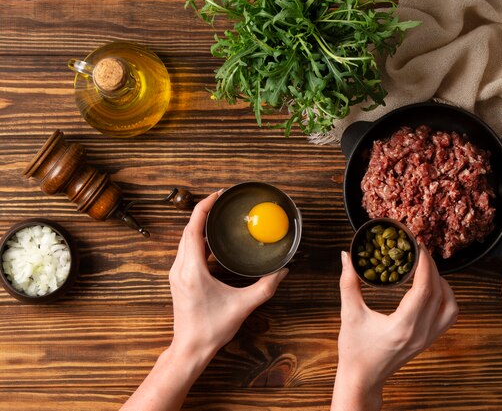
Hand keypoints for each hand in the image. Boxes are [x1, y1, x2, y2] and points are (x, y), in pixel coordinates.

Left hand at [169, 191, 288, 364]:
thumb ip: (265, 287)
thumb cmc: (211, 329)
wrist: (190, 348)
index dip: (204, 207)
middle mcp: (179, 268)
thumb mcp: (243, 306)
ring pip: (185, 239)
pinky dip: (198, 239)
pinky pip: (186, 250)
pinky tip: (213, 240)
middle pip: (188, 230)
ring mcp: (176, 273)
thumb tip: (282, 271)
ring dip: (200, 225)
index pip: (194, 228)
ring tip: (219, 216)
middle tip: (223, 202)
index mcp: (192, 270)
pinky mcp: (178, 279)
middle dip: (204, 212)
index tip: (218, 195)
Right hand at [331, 248, 457, 410]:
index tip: (418, 246)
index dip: (424, 263)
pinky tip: (430, 288)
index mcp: (404, 326)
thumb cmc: (355, 350)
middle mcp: (421, 333)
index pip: (424, 288)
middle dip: (431, 266)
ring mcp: (428, 338)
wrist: (362, 378)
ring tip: (426, 269)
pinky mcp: (429, 340)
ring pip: (450, 304)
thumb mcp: (349, 314)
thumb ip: (349, 283)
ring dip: (442, 282)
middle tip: (420, 250)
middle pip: (439, 292)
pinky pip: (448, 316)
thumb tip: (347, 256)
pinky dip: (445, 297)